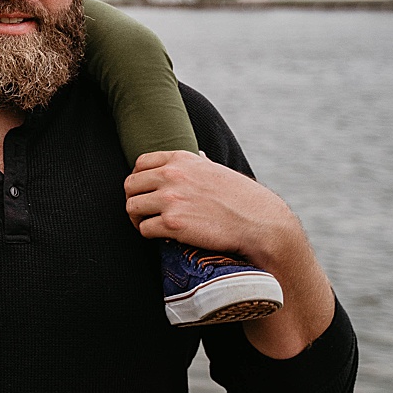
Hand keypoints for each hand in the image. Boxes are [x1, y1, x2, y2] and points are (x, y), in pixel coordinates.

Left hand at [123, 149, 299, 269]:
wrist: (260, 223)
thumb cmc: (243, 199)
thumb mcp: (218, 171)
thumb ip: (201, 164)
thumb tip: (199, 156)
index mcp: (181, 159)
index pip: (141, 163)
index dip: (139, 179)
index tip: (145, 192)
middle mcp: (172, 175)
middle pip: (131, 185)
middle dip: (134, 200)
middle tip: (143, 213)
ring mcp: (170, 199)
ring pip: (132, 207)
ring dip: (137, 219)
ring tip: (148, 225)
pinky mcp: (172, 223)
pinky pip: (144, 229)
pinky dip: (149, 234)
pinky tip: (160, 237)